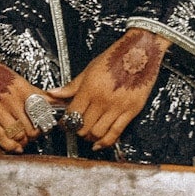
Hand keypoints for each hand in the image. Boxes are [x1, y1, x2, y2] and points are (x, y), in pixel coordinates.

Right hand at [0, 52, 50, 153]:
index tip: (44, 129)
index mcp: (22, 89)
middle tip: (31, 136)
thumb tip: (53, 102)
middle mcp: (11, 99)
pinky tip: (13, 147)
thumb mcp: (18, 79)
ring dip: (22, 141)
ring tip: (21, 140)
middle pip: (30, 128)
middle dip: (33, 136)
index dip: (45, 125)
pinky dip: (9, 146)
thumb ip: (36, 92)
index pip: (41, 114)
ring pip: (17, 134)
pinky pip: (1, 136)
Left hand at [49, 29, 168, 147]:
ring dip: (90, 137)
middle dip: (77, 131)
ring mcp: (118, 106)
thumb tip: (54, 93)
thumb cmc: (115, 57)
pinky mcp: (131, 111)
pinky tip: (99, 144)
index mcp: (90, 88)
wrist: (141, 51)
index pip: (72, 113)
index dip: (65, 122)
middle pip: (83, 126)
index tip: (64, 123)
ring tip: (88, 134)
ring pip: (98, 133)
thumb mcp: (90, 69)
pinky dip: (106, 142)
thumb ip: (72, 85)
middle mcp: (103, 99)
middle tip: (76, 129)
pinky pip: (116, 133)